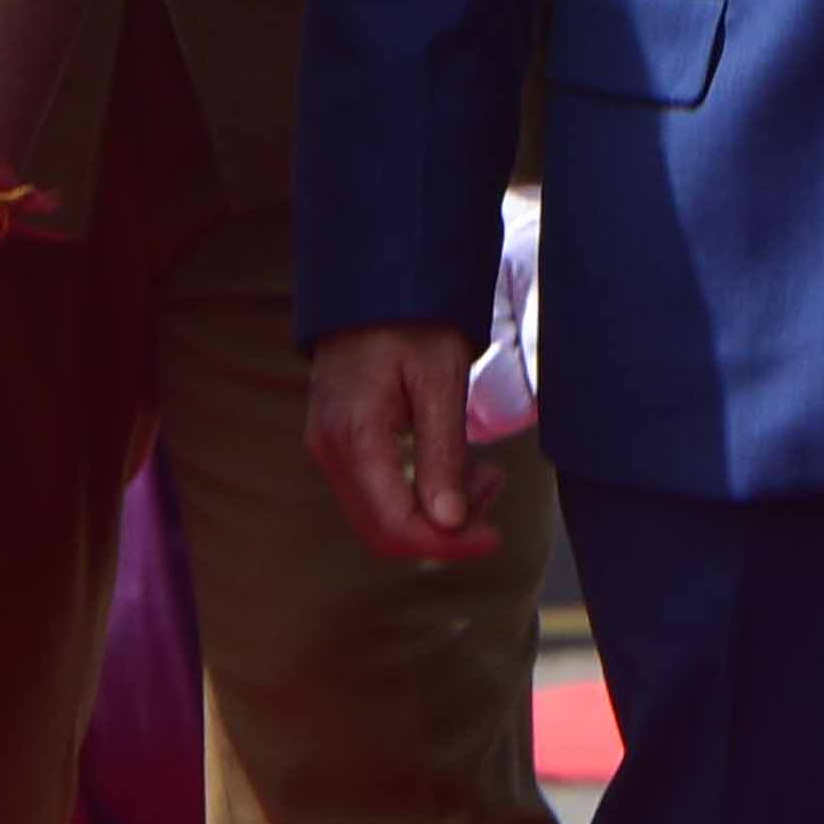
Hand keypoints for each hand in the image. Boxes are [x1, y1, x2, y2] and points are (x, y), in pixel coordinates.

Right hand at [307, 319, 496, 565]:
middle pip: (384, 531)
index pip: (394, 525)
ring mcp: (329, 447)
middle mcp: (330, 449)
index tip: (493, 537)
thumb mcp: (440, 379)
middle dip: (445, 531)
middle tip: (494, 490)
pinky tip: (458, 468)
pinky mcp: (340, 443)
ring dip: (438, 512)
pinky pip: (377, 492)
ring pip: (381, 516)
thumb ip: (442, 454)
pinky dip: (421, 494)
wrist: (375, 279)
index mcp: (353, 435)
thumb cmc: (412, 318)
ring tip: (485, 473)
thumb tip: (449, 523)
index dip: (447, 544)